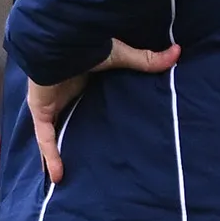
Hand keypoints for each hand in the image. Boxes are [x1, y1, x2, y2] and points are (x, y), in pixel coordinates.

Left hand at [26, 40, 180, 184]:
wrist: (60, 40)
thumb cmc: (88, 44)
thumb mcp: (121, 56)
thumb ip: (147, 60)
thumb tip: (178, 52)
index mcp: (78, 79)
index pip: (81, 101)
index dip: (87, 114)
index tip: (96, 130)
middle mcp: (61, 94)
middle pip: (64, 121)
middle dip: (68, 138)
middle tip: (78, 160)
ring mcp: (49, 104)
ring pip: (51, 135)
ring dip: (54, 154)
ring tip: (64, 179)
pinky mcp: (41, 111)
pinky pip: (45, 139)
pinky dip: (51, 157)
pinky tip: (58, 178)